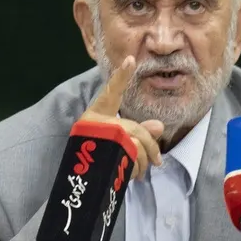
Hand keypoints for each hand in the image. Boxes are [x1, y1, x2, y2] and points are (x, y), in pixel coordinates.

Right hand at [81, 56, 163, 179]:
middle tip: (158, 161)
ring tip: (141, 170)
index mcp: (97, 113)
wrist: (81, 182)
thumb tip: (159, 126)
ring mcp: (99, 139)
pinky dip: (137, 169)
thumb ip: (139, 131)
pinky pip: (132, 159)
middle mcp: (96, 123)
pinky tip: (134, 175)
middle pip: (134, 128)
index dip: (121, 77)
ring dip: (144, 161)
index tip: (130, 59)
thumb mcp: (120, 140)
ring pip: (135, 145)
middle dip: (150, 147)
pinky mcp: (104, 156)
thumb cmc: (100, 156)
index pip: (111, 92)